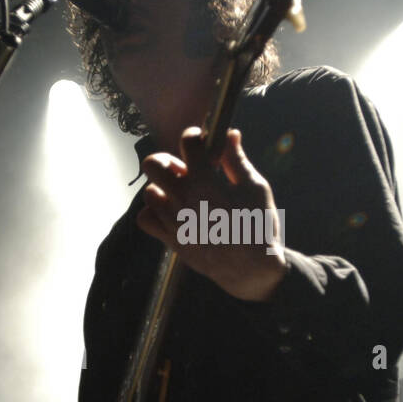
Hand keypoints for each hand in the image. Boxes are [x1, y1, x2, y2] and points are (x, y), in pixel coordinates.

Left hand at [137, 127, 287, 302]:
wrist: (252, 268)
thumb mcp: (255, 187)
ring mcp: (174, 221)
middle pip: (153, 164)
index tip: (202, 143)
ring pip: (148, 192)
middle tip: (185, 171)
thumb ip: (236, 159)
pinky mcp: (170, 239)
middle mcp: (184, 199)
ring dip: (163, 188)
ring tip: (182, 194)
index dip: (195, 137)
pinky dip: (154, 212)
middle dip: (168, 161)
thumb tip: (230, 133)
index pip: (188, 142)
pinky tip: (172, 212)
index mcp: (206, 181)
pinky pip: (145, 219)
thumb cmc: (257, 225)